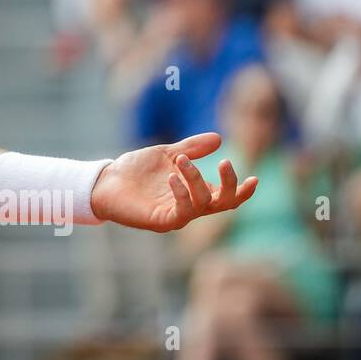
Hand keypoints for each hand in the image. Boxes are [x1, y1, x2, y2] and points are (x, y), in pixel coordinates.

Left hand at [89, 132, 257, 232]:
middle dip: (229, 185)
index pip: (226, 197)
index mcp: (195, 192)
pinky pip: (181, 212)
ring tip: (181, 161)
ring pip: (202, 204)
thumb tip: (219, 138)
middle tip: (225, 163)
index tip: (254, 178)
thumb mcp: (167, 153)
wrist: (106, 180)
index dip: (242, 191)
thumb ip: (192, 148)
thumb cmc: (136, 170)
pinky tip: (171, 177)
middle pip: (223, 204)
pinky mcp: (160, 221)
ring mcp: (176, 216)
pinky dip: (181, 194)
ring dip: (196, 179)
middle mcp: (190, 207)